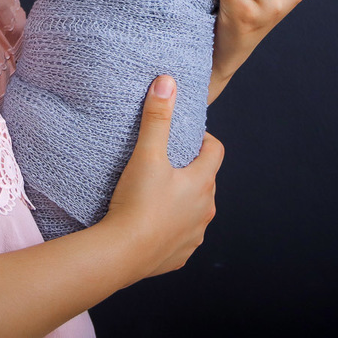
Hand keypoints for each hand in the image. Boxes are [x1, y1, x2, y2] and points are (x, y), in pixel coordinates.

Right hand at [102, 75, 224, 278]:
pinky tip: (150, 223)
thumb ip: (156, 117)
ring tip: (154, 194)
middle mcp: (206, 210)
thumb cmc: (137, 202)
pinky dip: (171, 228)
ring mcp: (194, 235)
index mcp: (202, 183)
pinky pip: (181, 237)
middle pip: (205, 181)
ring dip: (181, 201)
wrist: (122, 253)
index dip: (202, 140)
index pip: (215, 151)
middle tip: (163, 163)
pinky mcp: (179, 255)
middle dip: (188, 170)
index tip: (184, 137)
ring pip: (194, 210)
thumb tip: (167, 81)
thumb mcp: (146, 154)